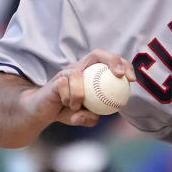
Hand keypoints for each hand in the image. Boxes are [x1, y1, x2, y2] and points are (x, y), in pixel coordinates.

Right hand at [19, 49, 134, 128]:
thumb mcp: (83, 117)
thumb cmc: (66, 110)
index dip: (123, 65)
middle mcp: (79, 68)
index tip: (132, 80)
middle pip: (97, 53)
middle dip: (112, 60)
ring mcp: (66, 72)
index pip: (110, 61)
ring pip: (77, 74)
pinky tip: (67, 106)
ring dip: (80, 94)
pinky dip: (68, 98)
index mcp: (91, 73)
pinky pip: (63, 86)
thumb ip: (90, 117)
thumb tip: (97, 117)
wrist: (40, 112)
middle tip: (120, 75)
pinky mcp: (54, 80)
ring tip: (77, 106)